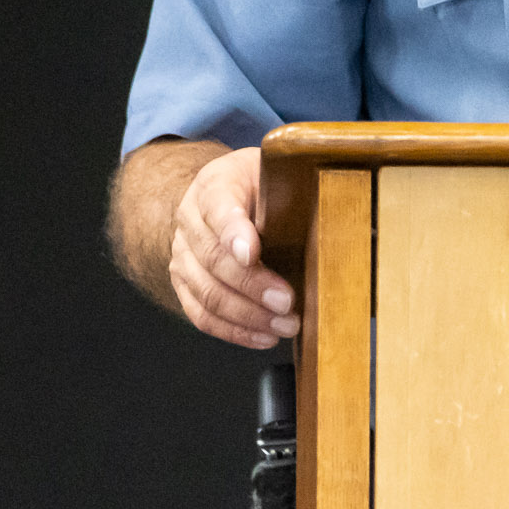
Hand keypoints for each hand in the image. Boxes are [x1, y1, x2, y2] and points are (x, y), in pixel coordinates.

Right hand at [166, 147, 300, 348]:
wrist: (225, 193)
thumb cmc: (258, 184)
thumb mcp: (274, 171)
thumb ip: (287, 190)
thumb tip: (325, 216)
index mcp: (214, 186)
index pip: (218, 208)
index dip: (233, 233)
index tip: (252, 254)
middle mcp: (190, 221)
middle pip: (213, 259)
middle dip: (252, 285)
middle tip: (287, 301)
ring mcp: (183, 255)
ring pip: (207, 292)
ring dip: (247, 315)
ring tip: (284, 325)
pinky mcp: (185, 284)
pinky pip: (202, 314)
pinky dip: (234, 331)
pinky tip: (264, 337)